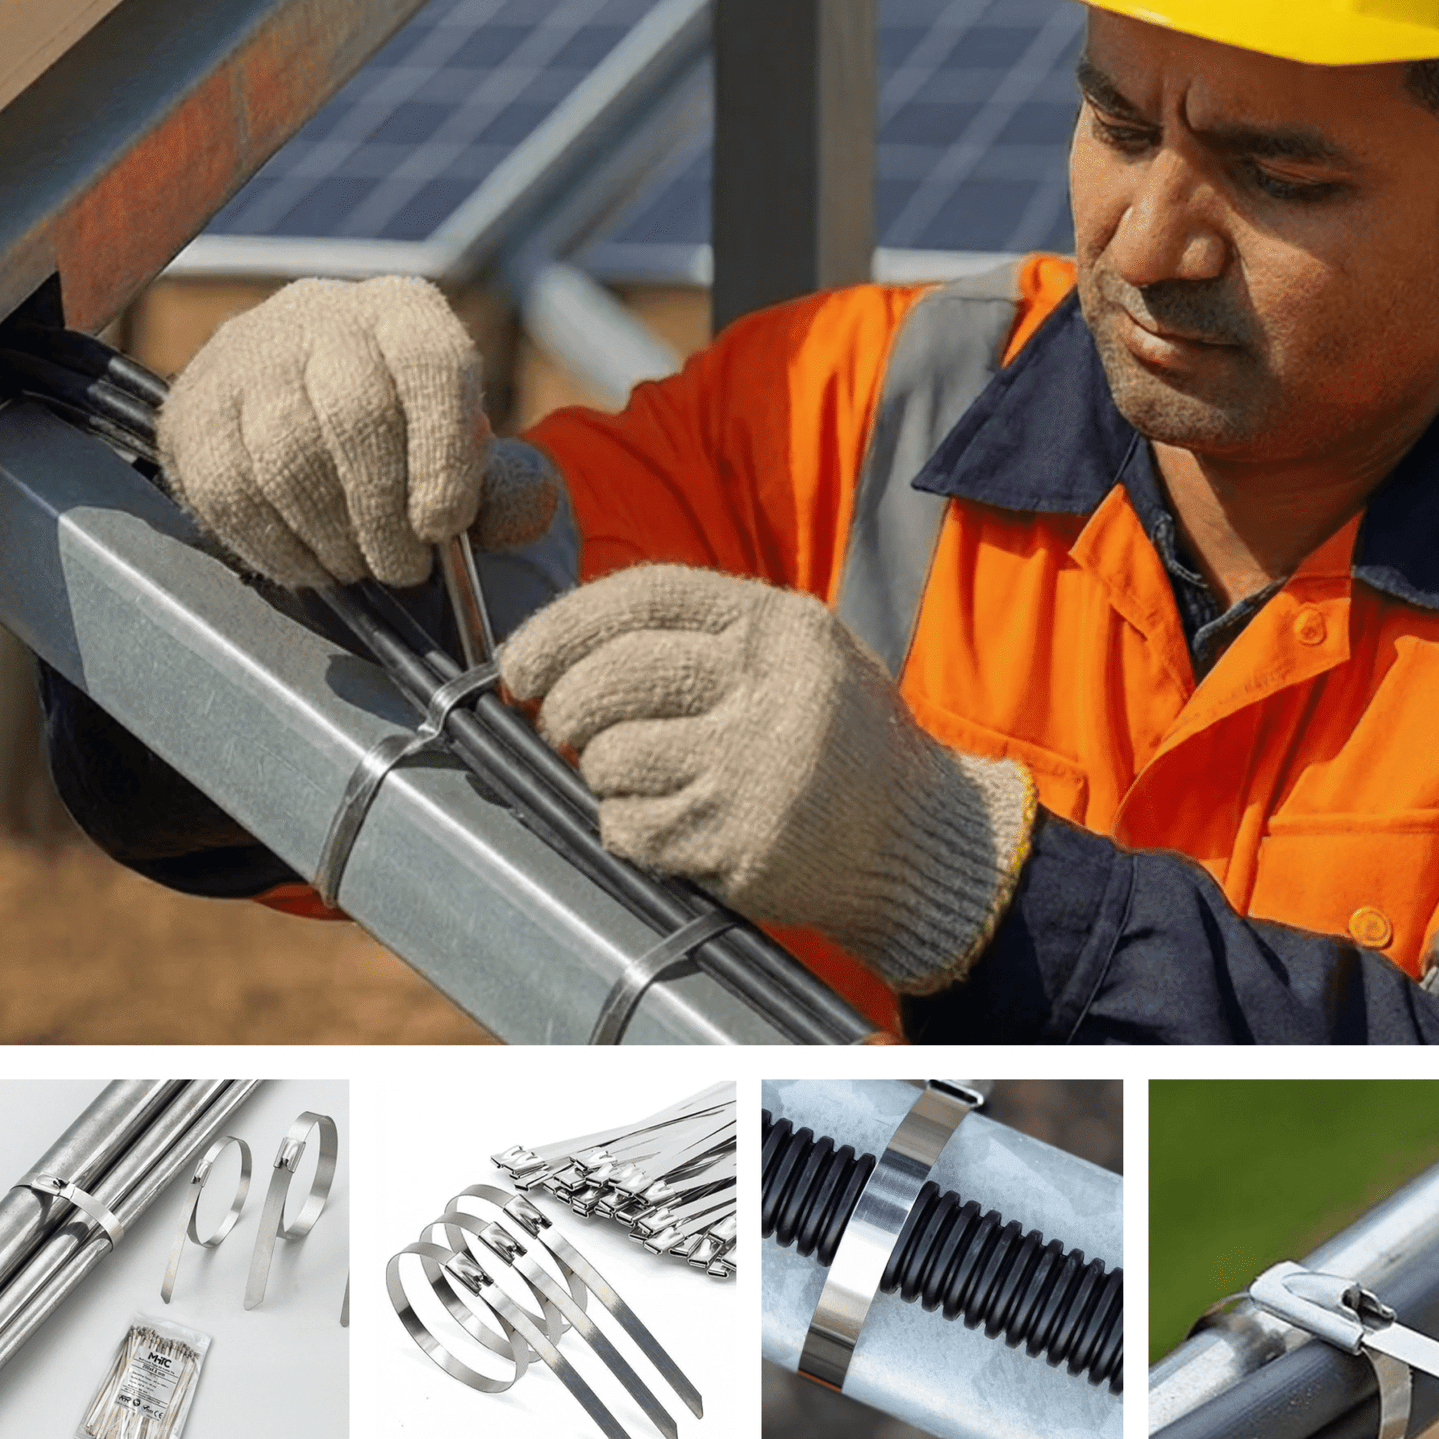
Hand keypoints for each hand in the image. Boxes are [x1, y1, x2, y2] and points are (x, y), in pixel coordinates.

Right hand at [157, 277, 557, 586]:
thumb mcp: (479, 456)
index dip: (440, 456)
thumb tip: (510, 514)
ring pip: (283, 453)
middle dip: (383, 513)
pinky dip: (273, 545)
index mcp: (407, 314)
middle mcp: (322, 315)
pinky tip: (310, 566)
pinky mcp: (191, 408)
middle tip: (403, 569)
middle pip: (352, 414)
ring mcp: (247, 355)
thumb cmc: (417, 448)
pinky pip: (224, 488)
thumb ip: (508, 488)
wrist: (319, 420)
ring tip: (360, 567)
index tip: (444, 529)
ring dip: (330, 536)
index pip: (428, 367)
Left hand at [500, 565, 1035, 992]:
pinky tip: (668, 826)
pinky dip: (627, 829)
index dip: (562, 626)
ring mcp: (755, 767)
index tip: (518, 661)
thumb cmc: (839, 741)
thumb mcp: (794, 656)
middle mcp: (769, 686)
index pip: (643, 598)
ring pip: (610, 760)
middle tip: (565, 729)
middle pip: (611, 680)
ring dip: (604, 776)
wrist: (919, 840)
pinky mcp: (740, 839)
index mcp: (779, 625)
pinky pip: (629, 828)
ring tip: (646, 781)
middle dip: (566, 709)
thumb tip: (560, 654)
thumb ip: (700, 640)